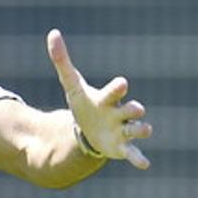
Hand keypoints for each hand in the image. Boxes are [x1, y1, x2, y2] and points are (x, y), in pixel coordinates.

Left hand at [47, 29, 151, 168]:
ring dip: (141, 130)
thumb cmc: (85, 104)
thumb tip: (53, 33)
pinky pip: (133, 153)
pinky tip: (144, 164)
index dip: (117, 88)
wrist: (89, 131)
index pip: (115, 91)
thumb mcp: (71, 85)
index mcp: (108, 98)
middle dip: (134, 109)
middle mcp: (119, 113)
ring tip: (143, 130)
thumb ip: (62, 61)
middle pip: (132, 110)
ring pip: (138, 129)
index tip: (121, 84)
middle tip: (136, 109)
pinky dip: (138, 158)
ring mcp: (123, 130)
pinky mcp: (122, 147)